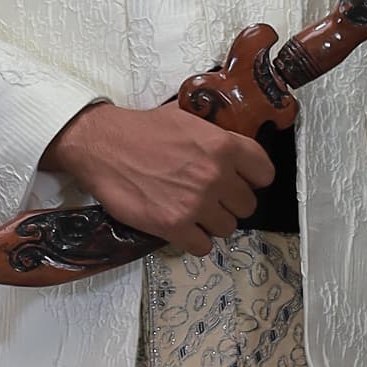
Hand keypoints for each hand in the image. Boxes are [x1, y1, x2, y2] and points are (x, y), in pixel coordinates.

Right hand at [51, 99, 273, 249]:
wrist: (102, 146)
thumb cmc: (142, 130)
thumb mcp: (188, 119)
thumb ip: (218, 138)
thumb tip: (236, 150)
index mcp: (223, 146)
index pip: (264, 173)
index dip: (253, 178)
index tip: (241, 180)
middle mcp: (215, 176)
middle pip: (247, 205)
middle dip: (230, 202)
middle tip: (209, 196)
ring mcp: (196, 203)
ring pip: (227, 227)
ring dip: (212, 222)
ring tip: (192, 211)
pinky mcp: (174, 226)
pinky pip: (203, 246)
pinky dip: (194, 240)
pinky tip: (182, 227)